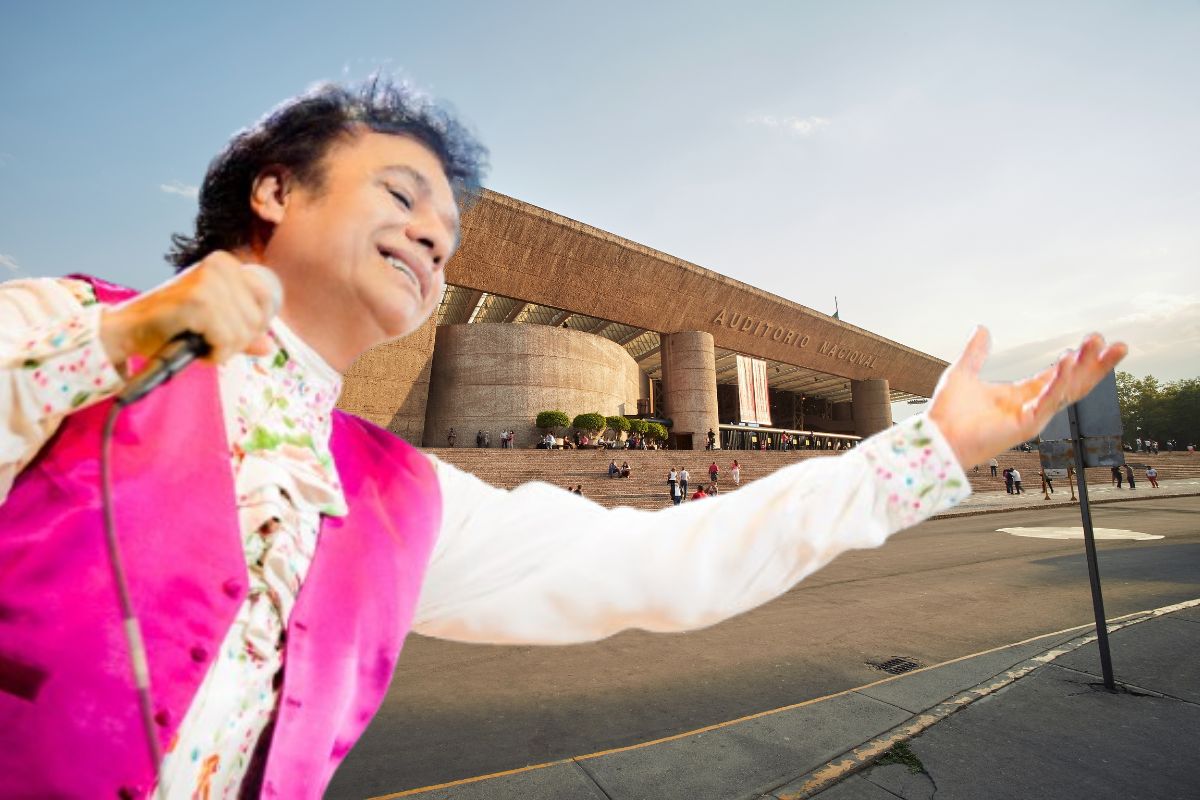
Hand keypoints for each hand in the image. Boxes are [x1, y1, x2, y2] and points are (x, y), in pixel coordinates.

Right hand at [99, 252, 282, 368]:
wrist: (129, 331)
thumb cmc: (170, 326)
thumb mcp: (214, 324)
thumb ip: (243, 332)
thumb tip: (268, 346)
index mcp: (225, 263)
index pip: (266, 299)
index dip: (252, 326)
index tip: (227, 331)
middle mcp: (219, 266)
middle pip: (257, 320)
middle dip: (236, 342)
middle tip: (208, 341)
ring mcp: (208, 282)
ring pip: (244, 333)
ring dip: (223, 350)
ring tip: (199, 343)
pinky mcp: (198, 302)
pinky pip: (227, 341)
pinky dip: (214, 355)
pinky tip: (196, 350)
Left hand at [928, 327, 1126, 468]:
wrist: (936, 437)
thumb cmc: (948, 413)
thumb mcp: (964, 372)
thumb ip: (976, 352)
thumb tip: (983, 329)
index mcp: (1021, 395)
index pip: (1059, 375)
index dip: (1077, 359)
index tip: (1094, 341)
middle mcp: (1031, 406)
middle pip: (1072, 383)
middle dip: (1095, 365)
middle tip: (1115, 344)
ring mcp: (1031, 417)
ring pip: (1066, 391)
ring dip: (1084, 369)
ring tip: (1099, 347)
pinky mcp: (1025, 426)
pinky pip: (1047, 401)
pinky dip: (1058, 382)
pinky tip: (1068, 364)